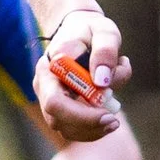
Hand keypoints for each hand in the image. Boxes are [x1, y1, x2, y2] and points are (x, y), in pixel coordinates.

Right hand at [34, 8, 128, 141]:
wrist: (79, 29)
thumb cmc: (90, 29)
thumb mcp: (104, 31)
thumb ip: (105, 51)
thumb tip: (102, 82)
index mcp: (49, 68)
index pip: (55, 101)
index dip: (81, 114)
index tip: (108, 112)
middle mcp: (44, 87)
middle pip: (57, 120)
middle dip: (88, 125)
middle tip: (115, 121)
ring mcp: (50, 99)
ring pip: (65, 129)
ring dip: (92, 131)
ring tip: (114, 120)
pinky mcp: (61, 108)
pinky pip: (73, 128)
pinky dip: (93, 129)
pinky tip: (108, 116)